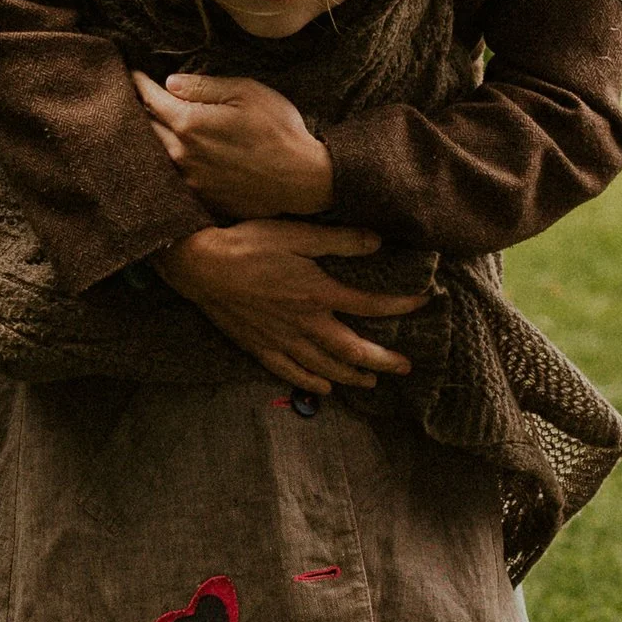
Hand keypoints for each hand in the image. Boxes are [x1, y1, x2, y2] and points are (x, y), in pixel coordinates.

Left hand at [132, 71, 334, 219]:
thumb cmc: (279, 130)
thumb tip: (170, 82)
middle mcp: (181, 154)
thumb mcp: (246, 93)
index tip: (133, 74)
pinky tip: (172, 154)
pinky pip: (173, 176)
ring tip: (148, 123)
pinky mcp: (200, 198)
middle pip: (146, 127)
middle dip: (140, 109)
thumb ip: (203, 87)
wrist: (303, 180)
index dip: (140, 83)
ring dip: (150, 137)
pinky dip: (167, 161)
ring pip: (156, 153)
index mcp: (189, 123)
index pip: (151, 98)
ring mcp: (189, 180)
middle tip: (136, 97)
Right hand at [155, 221, 423, 388]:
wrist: (200, 265)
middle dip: (381, 359)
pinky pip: (290, 372)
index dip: (398, 306)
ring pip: (323, 366)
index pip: (368, 305)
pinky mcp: (259, 347)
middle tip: (404, 367)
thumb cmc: (248, 243)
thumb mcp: (297, 234)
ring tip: (372, 380)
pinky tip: (323, 388)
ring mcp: (281, 340)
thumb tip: (378, 242)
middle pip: (351, 350)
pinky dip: (310, 383)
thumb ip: (340, 240)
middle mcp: (304, 323)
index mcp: (317, 293)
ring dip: (351, 375)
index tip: (421, 303)